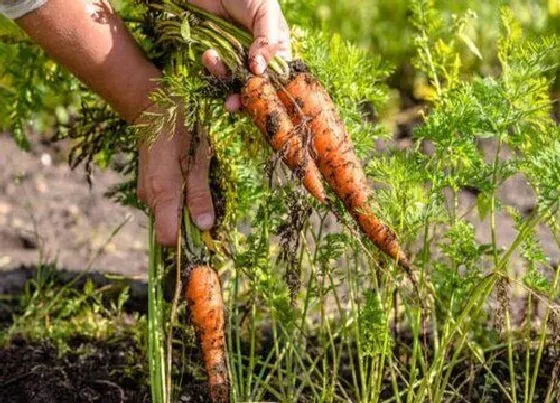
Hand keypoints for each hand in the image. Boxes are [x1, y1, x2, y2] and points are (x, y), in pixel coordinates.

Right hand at [137, 104, 213, 246]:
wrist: (153, 108)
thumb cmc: (180, 131)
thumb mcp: (198, 161)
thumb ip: (199, 195)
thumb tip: (205, 226)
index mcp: (162, 194)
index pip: (167, 237)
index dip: (185, 241)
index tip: (204, 233)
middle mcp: (149, 197)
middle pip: (169, 227)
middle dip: (189, 223)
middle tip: (209, 204)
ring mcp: (146, 191)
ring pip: (167, 214)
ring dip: (184, 209)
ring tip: (199, 186)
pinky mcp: (147, 184)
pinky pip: (163, 202)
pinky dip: (177, 199)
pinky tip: (188, 180)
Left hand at [192, 0, 291, 110]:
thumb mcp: (265, 11)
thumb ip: (267, 40)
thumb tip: (259, 70)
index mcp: (277, 50)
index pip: (278, 79)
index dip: (269, 91)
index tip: (258, 98)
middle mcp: (258, 58)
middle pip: (255, 87)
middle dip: (243, 96)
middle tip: (232, 104)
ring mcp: (236, 58)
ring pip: (233, 81)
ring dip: (222, 77)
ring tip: (212, 58)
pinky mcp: (217, 55)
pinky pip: (215, 72)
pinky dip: (211, 69)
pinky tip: (208, 55)